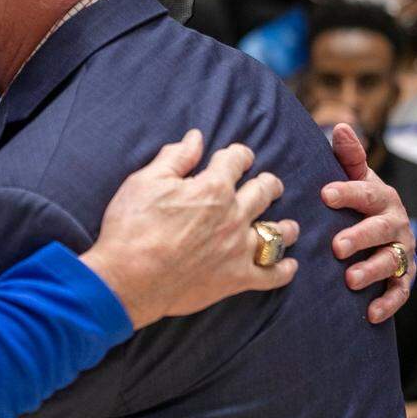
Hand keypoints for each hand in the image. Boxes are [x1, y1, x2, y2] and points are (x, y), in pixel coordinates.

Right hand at [80, 129, 298, 329]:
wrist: (127, 279)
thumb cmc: (132, 227)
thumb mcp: (146, 181)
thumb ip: (175, 157)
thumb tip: (195, 138)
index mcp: (213, 188)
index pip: (236, 160)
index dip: (238, 155)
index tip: (237, 156)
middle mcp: (233, 215)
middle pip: (264, 191)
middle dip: (268, 184)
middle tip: (269, 184)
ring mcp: (238, 249)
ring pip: (276, 233)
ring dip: (286, 227)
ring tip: (289, 225)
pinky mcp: (236, 279)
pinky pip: (271, 275)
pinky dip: (284, 270)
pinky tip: (290, 265)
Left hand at [323, 124, 416, 323]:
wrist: (385, 230)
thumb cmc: (361, 201)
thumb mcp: (356, 177)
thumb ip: (348, 156)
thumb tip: (339, 126)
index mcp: (383, 197)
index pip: (367, 192)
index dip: (347, 193)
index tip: (324, 194)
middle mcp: (397, 223)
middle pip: (381, 229)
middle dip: (360, 237)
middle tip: (336, 247)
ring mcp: (403, 251)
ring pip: (392, 261)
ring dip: (372, 270)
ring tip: (350, 280)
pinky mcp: (405, 278)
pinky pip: (401, 291)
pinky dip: (389, 303)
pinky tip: (370, 313)